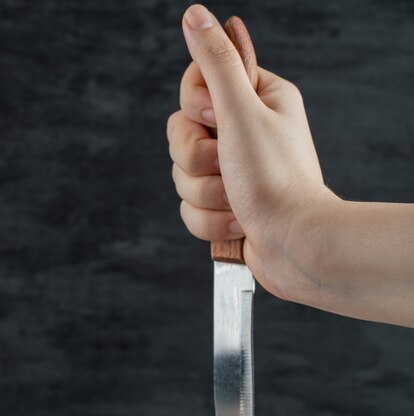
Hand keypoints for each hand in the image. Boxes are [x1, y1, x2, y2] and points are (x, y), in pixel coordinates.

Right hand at [167, 4, 337, 301]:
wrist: (295, 246)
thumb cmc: (276, 182)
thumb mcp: (242, 112)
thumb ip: (214, 64)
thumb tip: (196, 16)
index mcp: (256, 100)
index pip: (195, 85)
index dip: (196, 107)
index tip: (218, 119)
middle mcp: (243, 133)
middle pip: (180, 135)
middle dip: (198, 160)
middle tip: (228, 166)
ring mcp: (232, 173)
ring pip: (182, 177)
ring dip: (207, 195)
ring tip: (238, 202)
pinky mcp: (224, 206)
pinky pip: (190, 209)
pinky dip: (210, 221)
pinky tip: (239, 224)